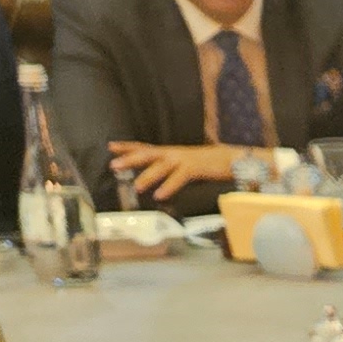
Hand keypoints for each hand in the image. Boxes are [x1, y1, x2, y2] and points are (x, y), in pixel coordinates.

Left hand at [109, 140, 235, 200]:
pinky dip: (169, 186)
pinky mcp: (195, 167)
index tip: (111, 146)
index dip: (127, 146)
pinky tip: (160, 195)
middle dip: (130, 159)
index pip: (145, 147)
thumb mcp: (184, 163)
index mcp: (170, 152)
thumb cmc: (207, 163)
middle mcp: (174, 153)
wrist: (231, 159)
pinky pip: (179, 177)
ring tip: (137, 186)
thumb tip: (154, 176)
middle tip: (114, 165)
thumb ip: (170, 167)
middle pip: (147, 154)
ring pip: (161, 166)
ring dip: (148, 176)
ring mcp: (184, 159)